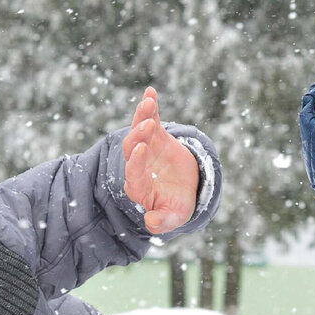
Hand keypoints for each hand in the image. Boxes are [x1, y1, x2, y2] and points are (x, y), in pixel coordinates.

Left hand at [122, 87, 199, 233]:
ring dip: (141, 118)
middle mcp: (137, 166)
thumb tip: (152, 223)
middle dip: (138, 137)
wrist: (182, 191)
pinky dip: (149, 106)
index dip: (135, 163)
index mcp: (139, 187)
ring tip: (148, 104)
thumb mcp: (173, 216)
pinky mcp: (154, 136)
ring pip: (138, 132)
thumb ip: (162, 221)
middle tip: (148, 126)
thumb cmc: (175, 207)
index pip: (132, 174)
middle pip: (131, 149)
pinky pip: (149, 119)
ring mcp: (145, 148)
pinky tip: (151, 91)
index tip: (141, 150)